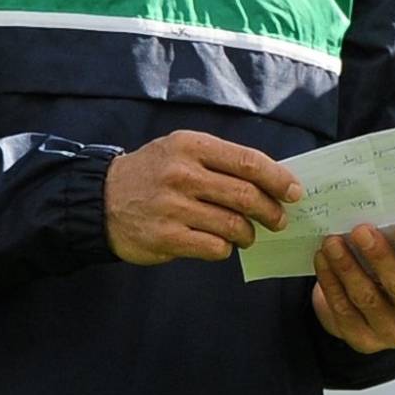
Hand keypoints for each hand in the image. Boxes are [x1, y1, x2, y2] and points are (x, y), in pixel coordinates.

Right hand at [104, 131, 304, 263]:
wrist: (100, 199)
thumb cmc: (153, 173)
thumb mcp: (182, 151)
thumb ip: (221, 161)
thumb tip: (272, 179)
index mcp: (192, 146)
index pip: (248, 162)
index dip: (278, 178)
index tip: (294, 191)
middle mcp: (183, 174)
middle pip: (246, 195)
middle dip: (271, 211)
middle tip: (279, 220)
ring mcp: (172, 207)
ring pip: (233, 225)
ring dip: (249, 234)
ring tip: (248, 235)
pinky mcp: (165, 237)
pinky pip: (214, 247)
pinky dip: (226, 248)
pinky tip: (222, 244)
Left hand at [312, 222, 394, 352]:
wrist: (374, 311)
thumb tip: (387, 210)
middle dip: (379, 256)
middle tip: (361, 231)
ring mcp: (392, 333)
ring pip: (367, 297)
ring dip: (347, 266)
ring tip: (333, 242)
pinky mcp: (363, 340)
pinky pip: (343, 309)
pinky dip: (331, 281)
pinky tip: (323, 260)